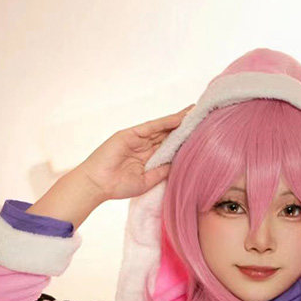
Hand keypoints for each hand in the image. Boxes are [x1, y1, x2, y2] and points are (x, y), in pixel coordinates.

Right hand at [78, 104, 194, 201]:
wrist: (98, 184)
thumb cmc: (119, 186)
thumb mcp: (147, 181)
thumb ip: (162, 171)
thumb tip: (180, 164)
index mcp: (148, 158)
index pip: (169, 147)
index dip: (183, 141)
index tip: (200, 136)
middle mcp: (144, 147)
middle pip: (168, 134)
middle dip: (184, 127)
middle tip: (202, 118)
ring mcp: (137, 139)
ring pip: (162, 128)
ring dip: (178, 121)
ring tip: (194, 113)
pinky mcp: (130, 134)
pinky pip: (151, 127)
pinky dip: (165, 122)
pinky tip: (178, 118)